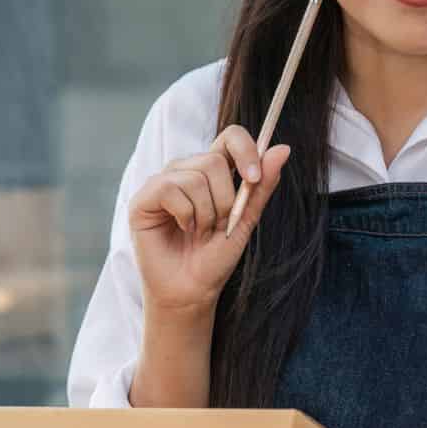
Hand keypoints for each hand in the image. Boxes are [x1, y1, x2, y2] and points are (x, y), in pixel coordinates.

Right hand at [129, 126, 290, 315]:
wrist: (192, 290)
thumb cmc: (215, 257)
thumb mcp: (246, 220)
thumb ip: (261, 186)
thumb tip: (283, 149)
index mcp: (211, 171)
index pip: (229, 137)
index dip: (245, 150)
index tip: (254, 178)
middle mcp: (185, 170)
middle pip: (214, 160)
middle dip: (224, 200)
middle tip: (217, 225)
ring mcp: (162, 182)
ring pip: (194, 177)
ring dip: (205, 213)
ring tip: (198, 232)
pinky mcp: (143, 199)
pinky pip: (170, 189)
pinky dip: (185, 215)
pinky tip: (181, 229)